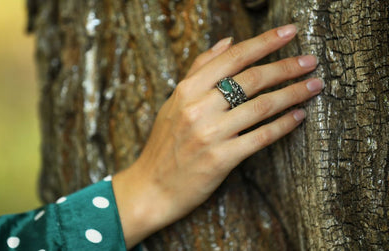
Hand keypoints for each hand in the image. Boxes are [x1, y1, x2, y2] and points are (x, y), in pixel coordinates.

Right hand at [113, 24, 322, 248]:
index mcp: (186, 90)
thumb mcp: (174, 103)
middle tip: (310, 61)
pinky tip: (299, 116)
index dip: (264, 42)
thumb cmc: (164, 144)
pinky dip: (284, 124)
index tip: (288, 32)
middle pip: (251, 78)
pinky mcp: (221, 159)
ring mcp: (210, 134)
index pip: (232, 58)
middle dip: (286, 66)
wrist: (151, 187)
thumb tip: (227, 42)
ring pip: (262, 105)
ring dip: (293, 93)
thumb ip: (199, 70)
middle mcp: (198, 108)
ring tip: (314, 85)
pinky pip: (261, 136)